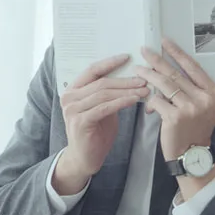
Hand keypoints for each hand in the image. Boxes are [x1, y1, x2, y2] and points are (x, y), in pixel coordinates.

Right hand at [56, 54, 149, 189]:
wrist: (85, 158)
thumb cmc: (95, 132)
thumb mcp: (103, 108)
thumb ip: (109, 94)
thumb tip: (131, 78)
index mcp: (73, 90)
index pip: (92, 70)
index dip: (110, 62)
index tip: (128, 57)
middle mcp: (69, 97)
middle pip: (101, 82)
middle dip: (125, 79)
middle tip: (144, 78)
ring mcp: (73, 110)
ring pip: (104, 93)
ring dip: (127, 90)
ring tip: (144, 89)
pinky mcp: (80, 122)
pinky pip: (105, 108)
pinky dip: (122, 102)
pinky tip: (135, 100)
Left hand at [139, 38, 214, 162]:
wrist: (192, 154)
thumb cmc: (194, 129)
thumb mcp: (202, 107)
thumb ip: (191, 89)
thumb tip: (168, 68)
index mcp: (213, 92)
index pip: (193, 67)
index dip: (178, 53)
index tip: (165, 41)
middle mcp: (204, 99)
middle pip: (176, 74)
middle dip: (158, 61)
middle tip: (145, 51)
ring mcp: (190, 108)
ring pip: (164, 85)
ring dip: (149, 76)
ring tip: (138, 70)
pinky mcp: (175, 117)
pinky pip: (157, 101)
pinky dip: (149, 100)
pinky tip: (146, 102)